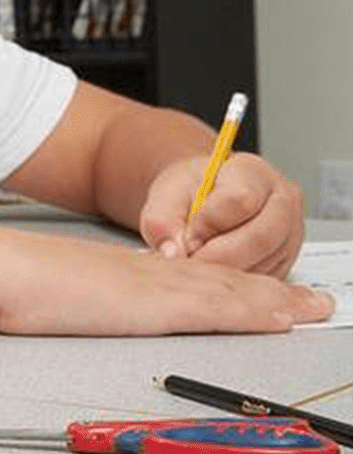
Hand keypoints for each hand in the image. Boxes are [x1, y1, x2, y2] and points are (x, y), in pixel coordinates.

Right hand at [0, 227, 331, 335]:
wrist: (4, 270)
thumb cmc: (15, 285)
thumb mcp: (48, 295)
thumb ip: (69, 304)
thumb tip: (58, 317)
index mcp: (125, 275)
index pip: (193, 280)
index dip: (234, 287)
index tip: (262, 295)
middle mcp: (149, 275)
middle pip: (224, 283)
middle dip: (273, 293)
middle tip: (313, 300)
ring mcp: (155, 286)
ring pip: (232, 291)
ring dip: (278, 300)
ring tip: (314, 308)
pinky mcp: (157, 304)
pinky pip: (219, 309)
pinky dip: (255, 312)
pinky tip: (281, 318)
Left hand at [138, 151, 304, 275]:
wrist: (203, 196)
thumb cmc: (191, 190)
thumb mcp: (166, 194)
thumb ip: (161, 219)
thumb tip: (174, 252)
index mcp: (253, 172)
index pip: (239, 200)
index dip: (208, 224)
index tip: (186, 236)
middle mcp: (282, 200)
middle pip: (260, 237)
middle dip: (218, 257)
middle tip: (190, 261)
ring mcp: (292, 231)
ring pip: (265, 262)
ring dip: (227, 272)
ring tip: (200, 264)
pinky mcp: (289, 258)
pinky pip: (268, 277)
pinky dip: (238, 282)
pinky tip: (216, 273)